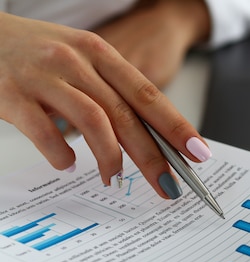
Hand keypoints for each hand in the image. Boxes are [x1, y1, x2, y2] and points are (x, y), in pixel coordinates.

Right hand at [0, 12, 210, 197]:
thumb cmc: (36, 54)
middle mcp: (76, 62)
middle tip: (169, 186)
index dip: (177, 127)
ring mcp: (44, 77)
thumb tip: (151, 136)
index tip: (198, 153)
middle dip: (152, 156)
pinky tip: (68, 165)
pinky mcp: (12, 95)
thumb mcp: (81, 61)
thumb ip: (112, 92)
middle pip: (127, 115)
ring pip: (94, 121)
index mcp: (100, 54)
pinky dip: (62, 155)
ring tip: (114, 179)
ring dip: (110, 158)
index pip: (149, 95)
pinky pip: (45, 131)